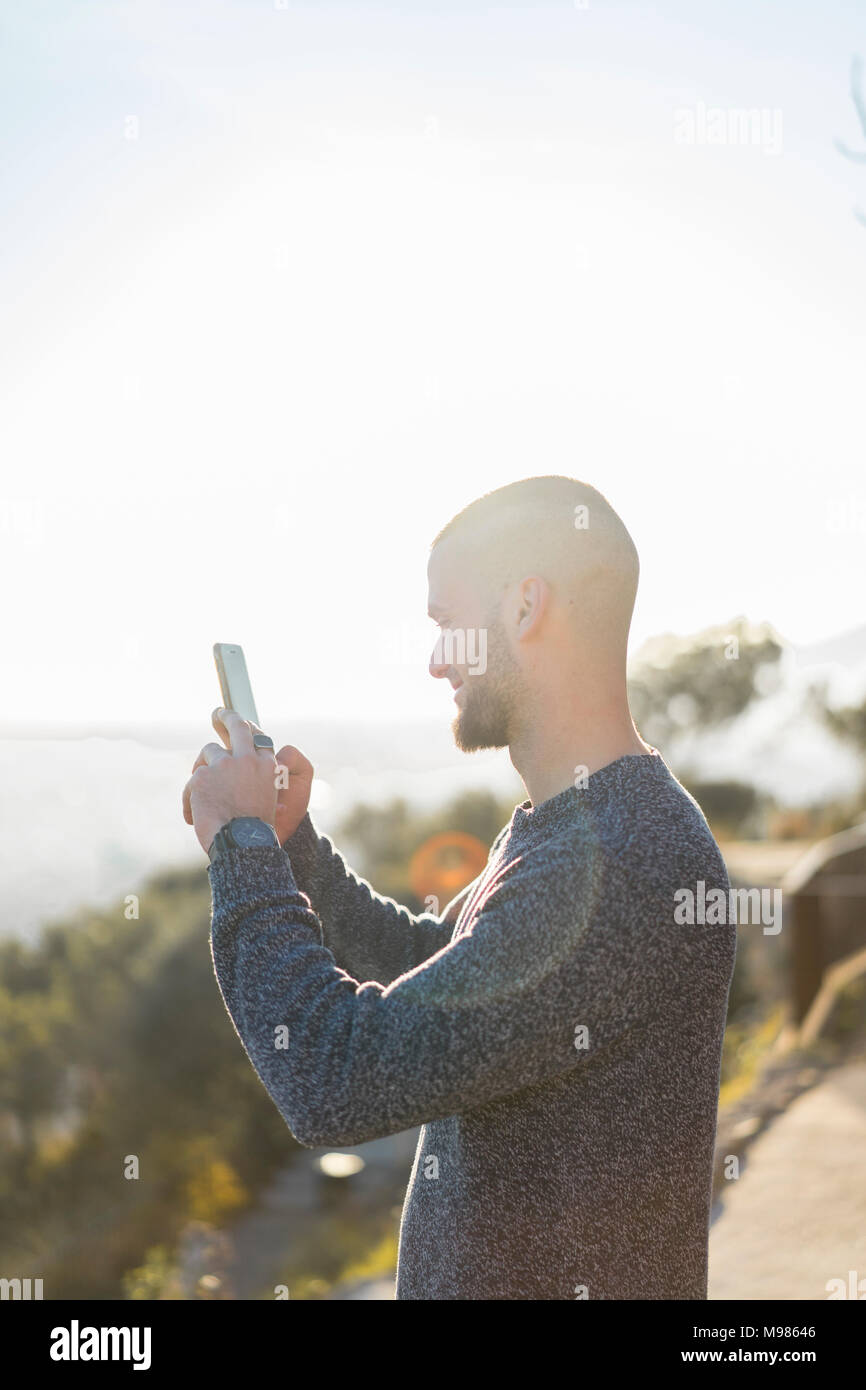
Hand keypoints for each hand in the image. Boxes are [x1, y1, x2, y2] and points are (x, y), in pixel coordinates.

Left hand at [182, 708, 284, 855]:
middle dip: (227, 716)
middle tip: (218, 713)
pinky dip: (190, 800)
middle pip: (237, 726)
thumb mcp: (264, 800)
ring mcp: (224, 764)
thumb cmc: (253, 831)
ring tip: (201, 799)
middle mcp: (248, 759)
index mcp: (268, 766)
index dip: (247, 729)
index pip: (258, 737)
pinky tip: (194, 817)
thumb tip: (234, 768)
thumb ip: (252, 780)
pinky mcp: (202, 776)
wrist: (242, 846)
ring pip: (207, 754)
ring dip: (202, 771)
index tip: (239, 723)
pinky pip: (191, 782)